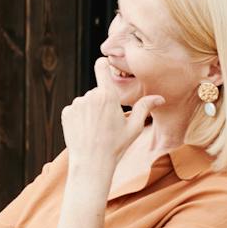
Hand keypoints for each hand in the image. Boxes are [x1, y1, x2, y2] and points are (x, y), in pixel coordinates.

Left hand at [60, 58, 162, 175]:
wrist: (92, 162)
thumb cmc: (116, 145)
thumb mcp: (134, 127)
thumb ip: (145, 107)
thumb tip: (160, 98)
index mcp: (107, 95)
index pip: (101, 67)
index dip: (103, 65)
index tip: (105, 65)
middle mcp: (89, 96)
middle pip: (97, 91)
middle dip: (102, 102)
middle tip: (107, 122)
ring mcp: (76, 104)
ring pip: (86, 102)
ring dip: (91, 110)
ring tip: (97, 129)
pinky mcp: (66, 113)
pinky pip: (75, 110)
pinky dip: (80, 117)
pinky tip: (86, 131)